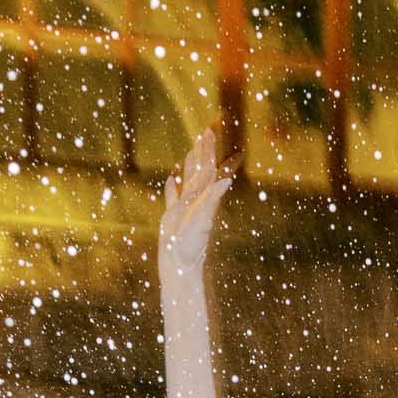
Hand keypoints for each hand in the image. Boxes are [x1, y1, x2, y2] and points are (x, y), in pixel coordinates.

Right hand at [159, 127, 232, 275]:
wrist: (180, 265)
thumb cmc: (191, 245)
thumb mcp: (203, 219)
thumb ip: (212, 198)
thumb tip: (226, 180)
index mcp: (203, 197)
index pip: (208, 168)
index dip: (209, 150)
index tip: (209, 131)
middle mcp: (196, 200)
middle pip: (200, 170)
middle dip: (203, 151)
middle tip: (206, 132)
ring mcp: (184, 208)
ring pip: (188, 181)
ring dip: (190, 165)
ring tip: (193, 150)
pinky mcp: (172, 217)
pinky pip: (172, 197)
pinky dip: (172, 188)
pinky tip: (171, 180)